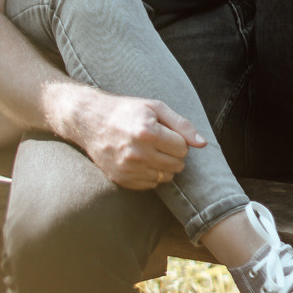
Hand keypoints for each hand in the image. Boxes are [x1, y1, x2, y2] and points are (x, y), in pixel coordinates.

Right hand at [76, 93, 206, 190]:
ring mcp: (128, 168)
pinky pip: (151, 184)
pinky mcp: (121, 179)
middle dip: (173, 154)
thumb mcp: (154, 107)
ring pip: (166, 177)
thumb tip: (203, 144)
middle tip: (159, 142)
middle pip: (177, 165)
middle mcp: (137, 153)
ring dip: (163, 166)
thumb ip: (182, 125)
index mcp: (148, 133)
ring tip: (150, 151)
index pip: (183, 148)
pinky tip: (140, 160)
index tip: (165, 133)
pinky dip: (150, 174)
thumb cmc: (126, 111)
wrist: (90, 120)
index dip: (178, 140)